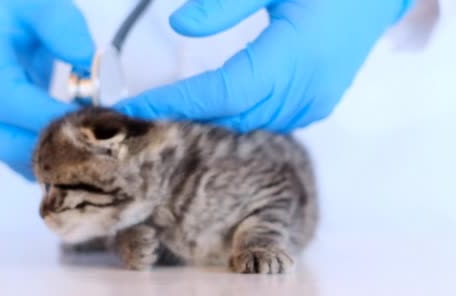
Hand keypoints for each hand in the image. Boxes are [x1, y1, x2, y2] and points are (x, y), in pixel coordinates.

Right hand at [0, 0, 94, 178]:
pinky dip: (58, 165)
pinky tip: (93, 158)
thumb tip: (88, 61)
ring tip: (101, 158)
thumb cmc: (16, 8)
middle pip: (8, 144)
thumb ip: (62, 27)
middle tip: (102, 148)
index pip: (8, 100)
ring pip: (18, 159)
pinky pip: (28, 159)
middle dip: (57, 152)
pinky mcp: (7, 131)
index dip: (46, 115)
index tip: (89, 120)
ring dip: (60, 165)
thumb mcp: (39, 3)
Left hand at [117, 0, 412, 132]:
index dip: (179, 101)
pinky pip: (269, 120)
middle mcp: (305, 89)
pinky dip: (238, 117)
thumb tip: (180, 26)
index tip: (137, 108)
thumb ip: (225, 3)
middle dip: (187, 116)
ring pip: (250, 123)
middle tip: (144, 114)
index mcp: (293, 55)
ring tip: (172, 112)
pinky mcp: (318, 103)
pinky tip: (216, 109)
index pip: (224, 91)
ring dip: (211, 120)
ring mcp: (315, 102)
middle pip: (234, 115)